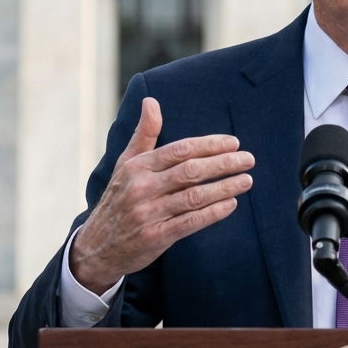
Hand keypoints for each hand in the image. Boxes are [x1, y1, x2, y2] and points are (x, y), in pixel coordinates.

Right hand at [70, 97, 254, 293]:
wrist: (97, 246)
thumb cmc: (119, 197)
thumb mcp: (126, 164)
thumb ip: (144, 134)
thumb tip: (151, 101)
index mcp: (137, 166)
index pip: (180, 150)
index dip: (209, 145)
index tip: (234, 143)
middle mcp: (142, 187)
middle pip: (191, 171)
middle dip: (223, 164)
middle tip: (249, 159)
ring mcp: (148, 213)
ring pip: (194, 197)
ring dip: (225, 187)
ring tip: (247, 180)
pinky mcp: (155, 237)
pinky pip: (190, 222)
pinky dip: (213, 212)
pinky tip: (231, 203)